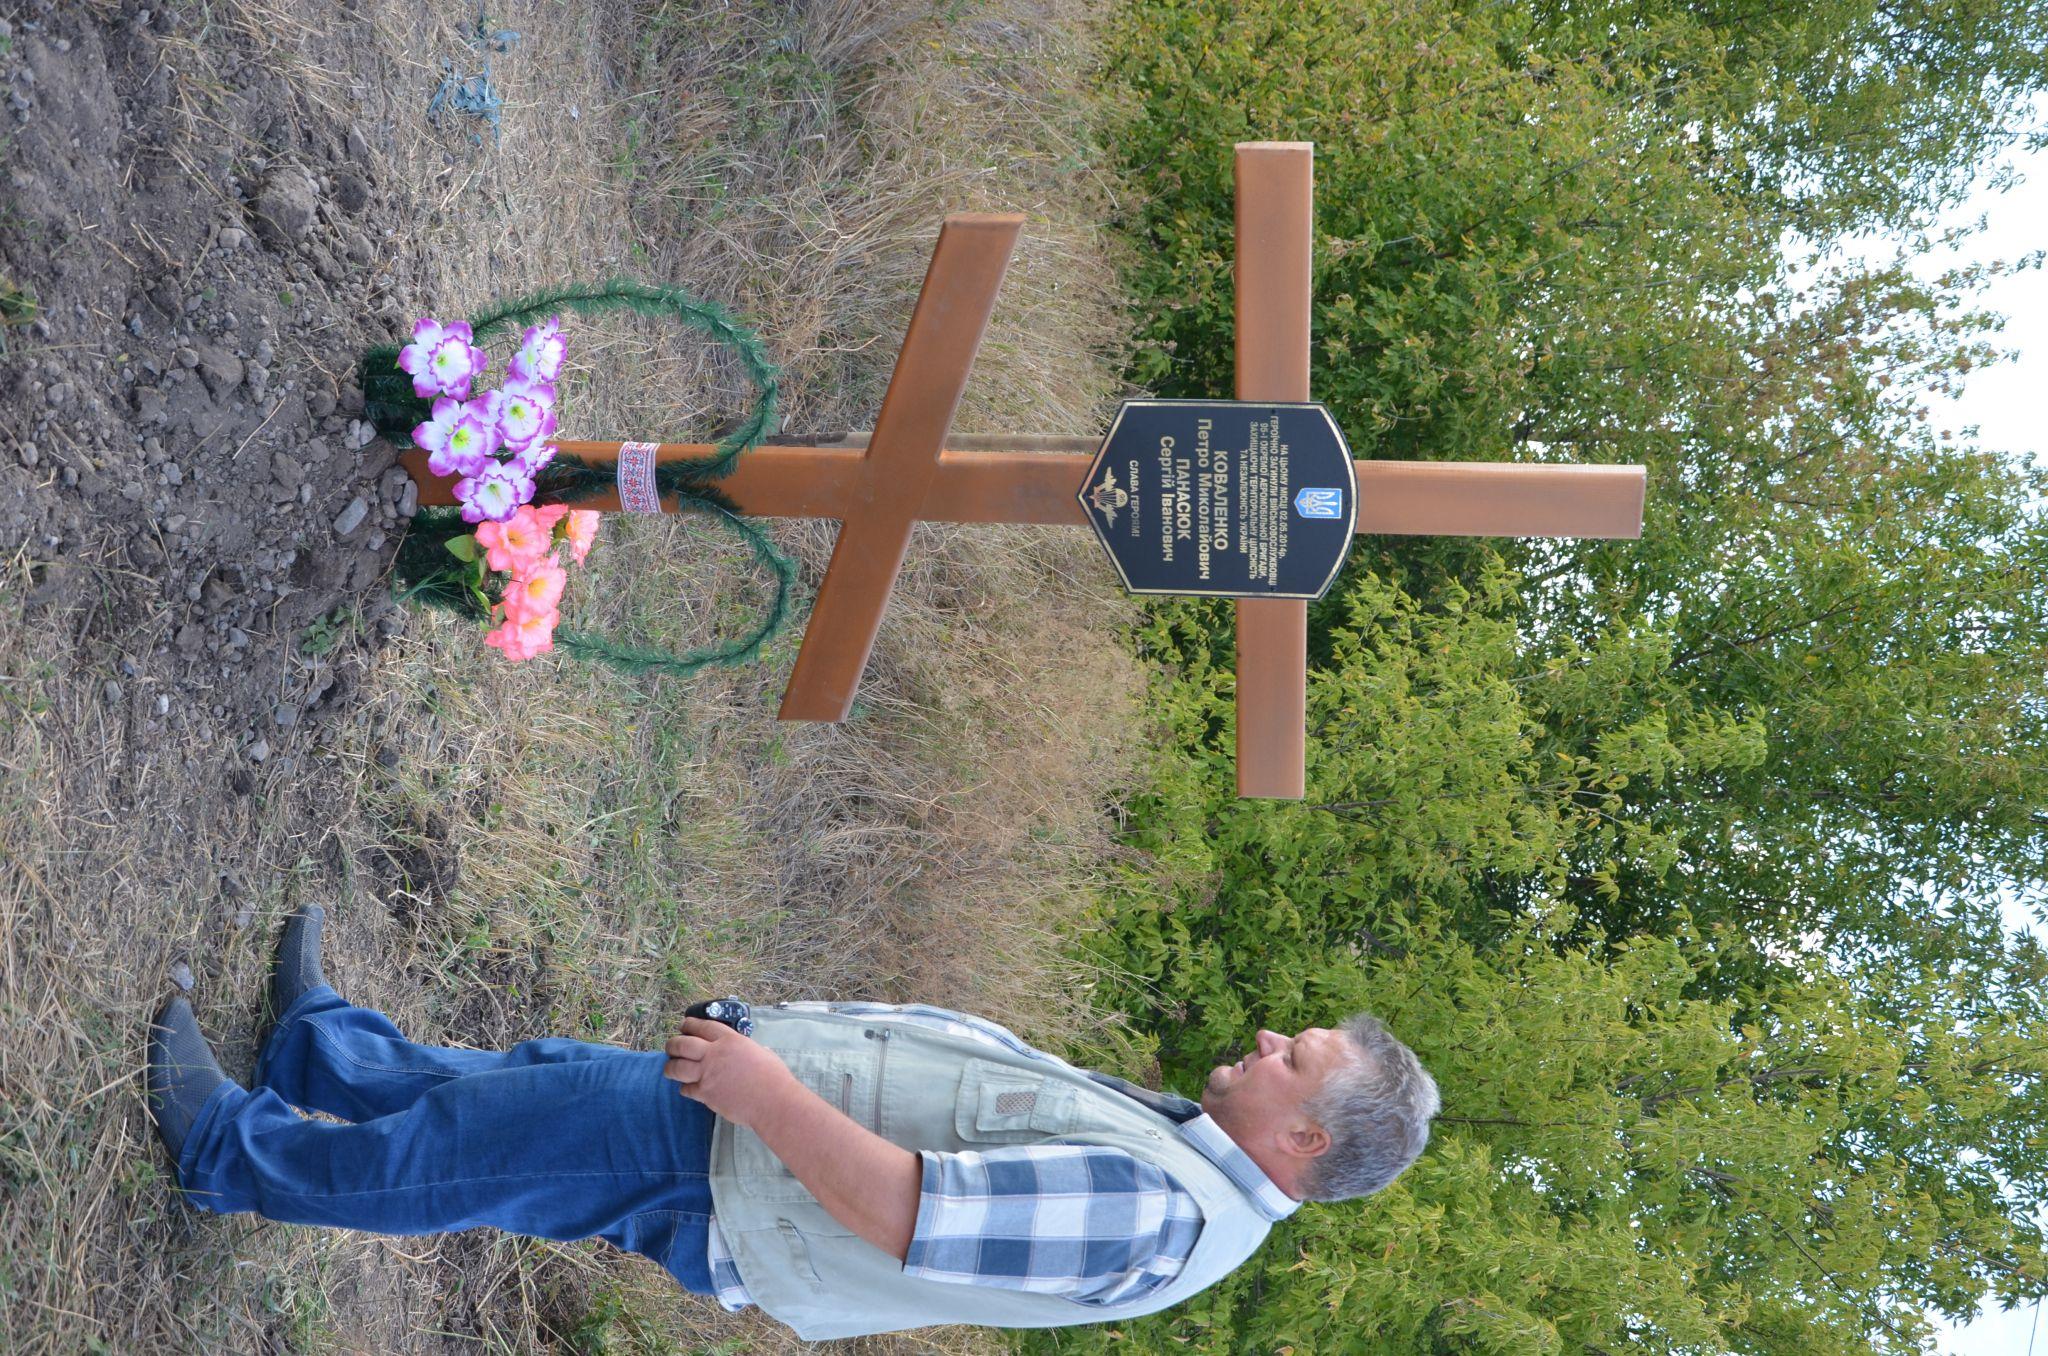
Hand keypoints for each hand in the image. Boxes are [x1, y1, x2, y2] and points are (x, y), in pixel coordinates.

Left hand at [663, 1016, 793, 1127]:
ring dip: (671, 1067)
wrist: (772, 1101)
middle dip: (673, 1044)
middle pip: (683, 1044)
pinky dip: (685, 1088)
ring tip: (670, 1068)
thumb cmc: (773, 1077)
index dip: (690, 1024)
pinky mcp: (706, 1094)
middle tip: (671, 1047)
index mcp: (730, 1040)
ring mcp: (708, 1074)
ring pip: (677, 1067)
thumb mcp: (761, 1051)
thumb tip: (746, 1051)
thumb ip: (746, 1048)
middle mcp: (715, 1054)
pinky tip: (687, 1088)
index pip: (703, 1026)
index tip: (683, 1025)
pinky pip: (686, 1089)